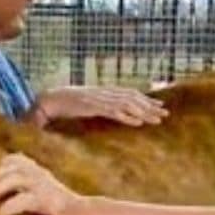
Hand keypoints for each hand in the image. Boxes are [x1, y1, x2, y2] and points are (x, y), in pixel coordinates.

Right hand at [0, 153, 91, 214]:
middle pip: (12, 178)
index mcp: (48, 202)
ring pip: (12, 165)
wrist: (88, 213)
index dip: (3, 214)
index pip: (19, 202)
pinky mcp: (39, 170)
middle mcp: (43, 184)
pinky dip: (4, 164)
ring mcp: (41, 174)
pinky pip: (18, 159)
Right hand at [36, 86, 167, 126]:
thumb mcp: (84, 103)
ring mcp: (100, 100)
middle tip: (165, 113)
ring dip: (144, 112)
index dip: (145, 99)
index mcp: (104, 92)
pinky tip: (138, 122)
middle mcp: (105, 94)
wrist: (49, 99)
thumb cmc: (64, 103)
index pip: (130, 93)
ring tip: (158, 119)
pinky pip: (114, 112)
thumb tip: (106, 110)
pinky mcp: (93, 107)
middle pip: (133, 98)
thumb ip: (97, 105)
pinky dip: (127, 117)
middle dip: (150, 106)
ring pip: (128, 105)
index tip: (158, 105)